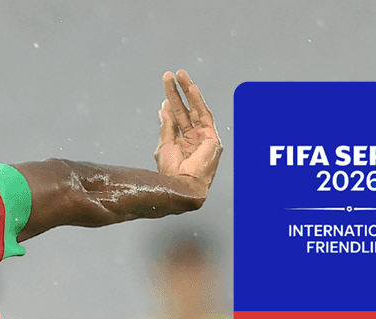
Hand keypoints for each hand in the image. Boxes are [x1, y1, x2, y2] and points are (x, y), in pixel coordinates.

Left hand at [154, 70, 221, 201]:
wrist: (181, 186)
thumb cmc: (172, 173)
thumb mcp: (165, 146)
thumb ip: (167, 127)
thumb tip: (164, 109)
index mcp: (184, 142)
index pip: (177, 117)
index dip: (171, 103)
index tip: (165, 89)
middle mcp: (195, 138)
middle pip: (185, 110)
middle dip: (177, 92)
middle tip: (169, 75)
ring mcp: (204, 137)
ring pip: (195, 108)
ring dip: (187, 90)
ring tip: (179, 75)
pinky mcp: (212, 136)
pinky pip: (205, 114)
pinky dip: (198, 100)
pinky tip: (191, 88)